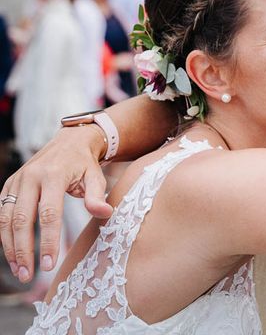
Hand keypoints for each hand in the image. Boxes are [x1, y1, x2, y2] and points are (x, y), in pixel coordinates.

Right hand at [0, 125, 112, 282]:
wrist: (69, 141)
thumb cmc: (85, 163)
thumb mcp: (96, 176)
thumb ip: (97, 196)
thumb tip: (105, 214)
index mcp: (53, 176)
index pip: (48, 214)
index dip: (48, 240)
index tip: (50, 264)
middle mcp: (31, 178)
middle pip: (22, 220)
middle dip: (23, 250)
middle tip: (29, 276)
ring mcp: (17, 181)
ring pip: (7, 219)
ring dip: (10, 247)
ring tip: (20, 271)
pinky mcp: (9, 186)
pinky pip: (2, 214)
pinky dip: (5, 235)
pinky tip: (12, 254)